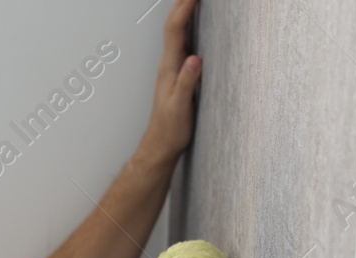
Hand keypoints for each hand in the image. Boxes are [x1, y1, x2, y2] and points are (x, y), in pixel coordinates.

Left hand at [139, 0, 202, 165]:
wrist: (161, 145)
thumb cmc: (170, 130)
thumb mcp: (180, 106)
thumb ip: (187, 82)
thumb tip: (195, 59)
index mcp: (169, 69)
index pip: (175, 31)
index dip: (184, 10)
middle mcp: (168, 65)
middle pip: (173, 26)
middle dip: (182, 5)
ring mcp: (172, 69)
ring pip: (176, 33)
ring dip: (183, 13)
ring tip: (192, 2)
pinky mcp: (177, 76)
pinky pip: (181, 44)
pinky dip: (186, 29)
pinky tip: (193, 28)